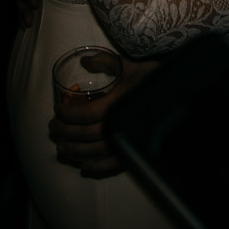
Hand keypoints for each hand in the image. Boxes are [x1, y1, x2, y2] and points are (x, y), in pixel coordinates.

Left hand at [50, 57, 156, 177]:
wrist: (176, 93)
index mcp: (119, 102)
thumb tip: (84, 61)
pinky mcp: (134, 151)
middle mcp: (123, 124)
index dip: (67, 115)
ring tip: (61, 146)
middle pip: (87, 136)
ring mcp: (128, 140)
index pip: (86, 114)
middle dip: (65, 133)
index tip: (57, 110)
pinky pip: (112, 166)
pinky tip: (84, 165)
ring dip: (74, 151)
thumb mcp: (128, 65)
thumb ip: (105, 62)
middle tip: (53, 128)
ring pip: (95, 153)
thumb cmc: (151, 79)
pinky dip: (95, 168)